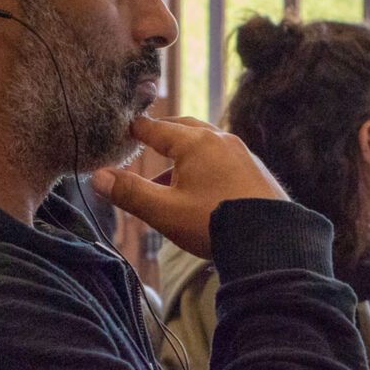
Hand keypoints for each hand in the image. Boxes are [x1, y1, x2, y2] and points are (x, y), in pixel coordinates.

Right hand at [90, 115, 287, 257]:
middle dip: (163, 135)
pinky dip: (208, 165)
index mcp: (195, 143)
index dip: (136, 129)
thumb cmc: (214, 224)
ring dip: (186, 155)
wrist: (272, 241)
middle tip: (148, 140)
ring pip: (207, 144)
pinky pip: (225, 159)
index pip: (156, 128)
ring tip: (170, 179)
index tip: (123, 127)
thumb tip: (96, 176)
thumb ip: (130, 193)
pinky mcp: (257, 171)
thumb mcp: (165, 212)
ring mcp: (243, 154)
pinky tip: (204, 189)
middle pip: (185, 129)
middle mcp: (220, 140)